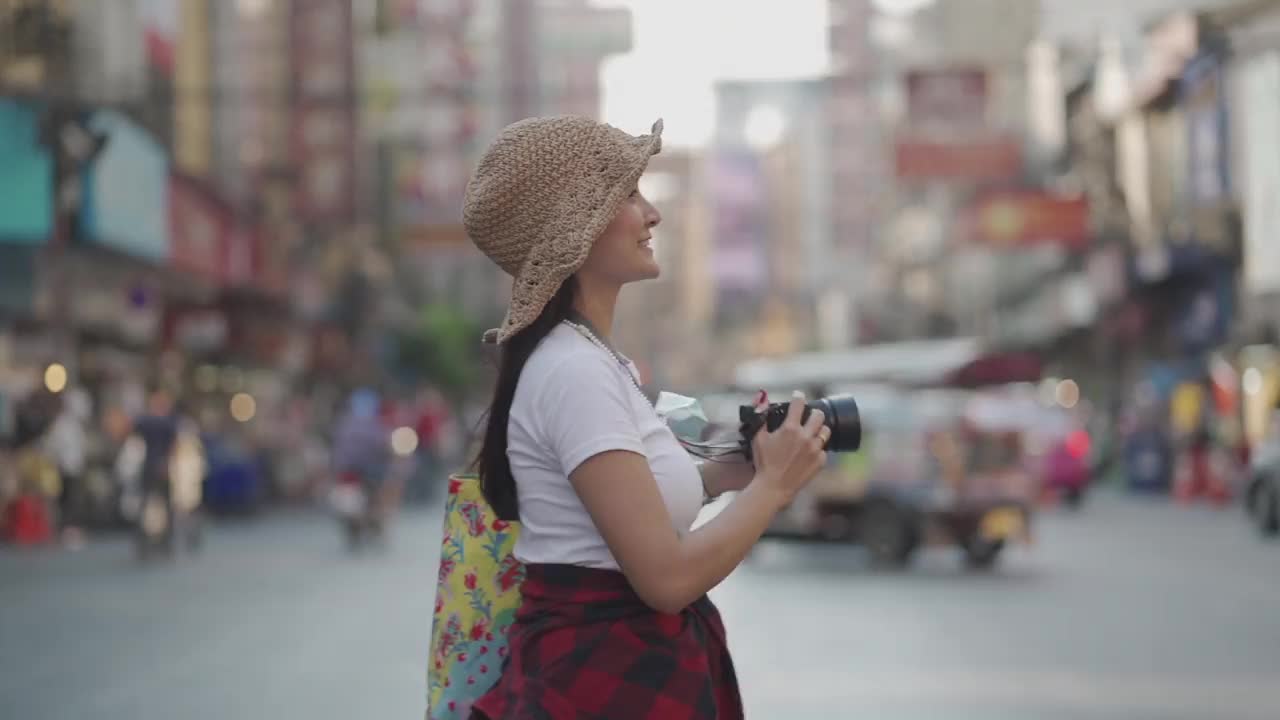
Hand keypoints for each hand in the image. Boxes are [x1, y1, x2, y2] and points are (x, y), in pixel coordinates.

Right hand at [750, 391, 828, 506]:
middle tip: (808, 416)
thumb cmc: (763, 463)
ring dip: (818, 430)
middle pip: (819, 415)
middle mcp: (805, 437)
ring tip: (811, 434)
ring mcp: (815, 449)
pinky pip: (824, 450)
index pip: (799, 404)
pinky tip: (808, 452)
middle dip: (813, 413)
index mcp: (790, 428)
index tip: (798, 396)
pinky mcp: (820, 461)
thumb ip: (760, 416)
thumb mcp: (758, 438)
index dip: (798, 397)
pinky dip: (817, 449)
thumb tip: (761, 398)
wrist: (774, 487)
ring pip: (826, 431)